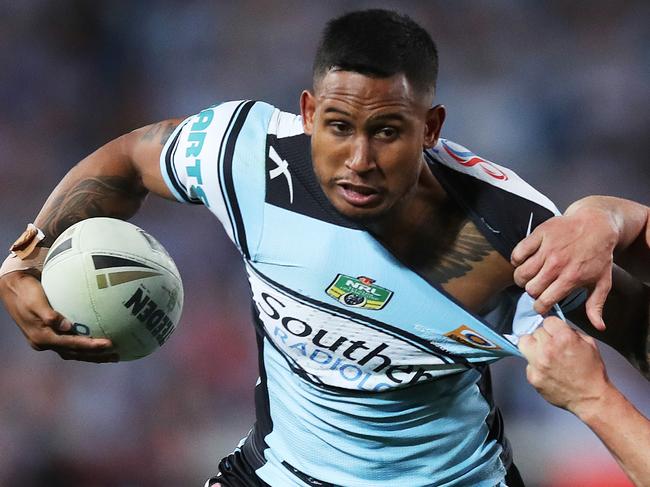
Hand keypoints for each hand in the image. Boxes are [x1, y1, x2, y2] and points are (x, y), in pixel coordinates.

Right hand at [0, 271, 116, 361]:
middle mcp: (44, 342)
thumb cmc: (25, 291)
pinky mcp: (49, 334)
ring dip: (91, 354)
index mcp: (41, 337)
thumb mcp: (36, 301)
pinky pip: (70, 342)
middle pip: (74, 353)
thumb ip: (49, 315)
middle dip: (95, 356)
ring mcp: (46, 339)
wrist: (11, 287)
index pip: (71, 345)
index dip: (90, 346)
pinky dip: (83, 345)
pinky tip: (96, 340)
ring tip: (111, 354)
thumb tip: (67, 326)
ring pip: (72, 351)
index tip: (109, 344)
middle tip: (116, 354)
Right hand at [511, 207, 618, 330]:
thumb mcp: (603, 281)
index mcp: (571, 278)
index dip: (540, 307)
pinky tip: (525, 260)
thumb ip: (596, 305)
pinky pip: (518, 253)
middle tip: (537, 287)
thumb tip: (598, 327)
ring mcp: (546, 249)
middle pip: (530, 289)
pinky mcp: (539, 235)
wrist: (597, 224)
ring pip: (521, 273)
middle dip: (532, 292)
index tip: (541, 305)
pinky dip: (517, 259)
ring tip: (529, 276)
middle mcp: (556, 265)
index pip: (544, 301)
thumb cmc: (600, 254)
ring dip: (523, 278)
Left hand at [519, 317, 610, 415]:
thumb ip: (572, 332)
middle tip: (550, 345)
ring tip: (542, 354)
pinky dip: (534, 365)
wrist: (590, 398)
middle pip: (535, 332)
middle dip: (543, 337)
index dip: (553, 327)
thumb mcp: (589, 344)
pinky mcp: (532, 376)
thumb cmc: (592, 373)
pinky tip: (546, 370)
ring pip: (524, 343)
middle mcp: (548, 349)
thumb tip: (559, 327)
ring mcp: (538, 363)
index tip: (554, 332)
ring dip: (532, 347)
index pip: (548, 321)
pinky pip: (527, 363)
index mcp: (564, 338)